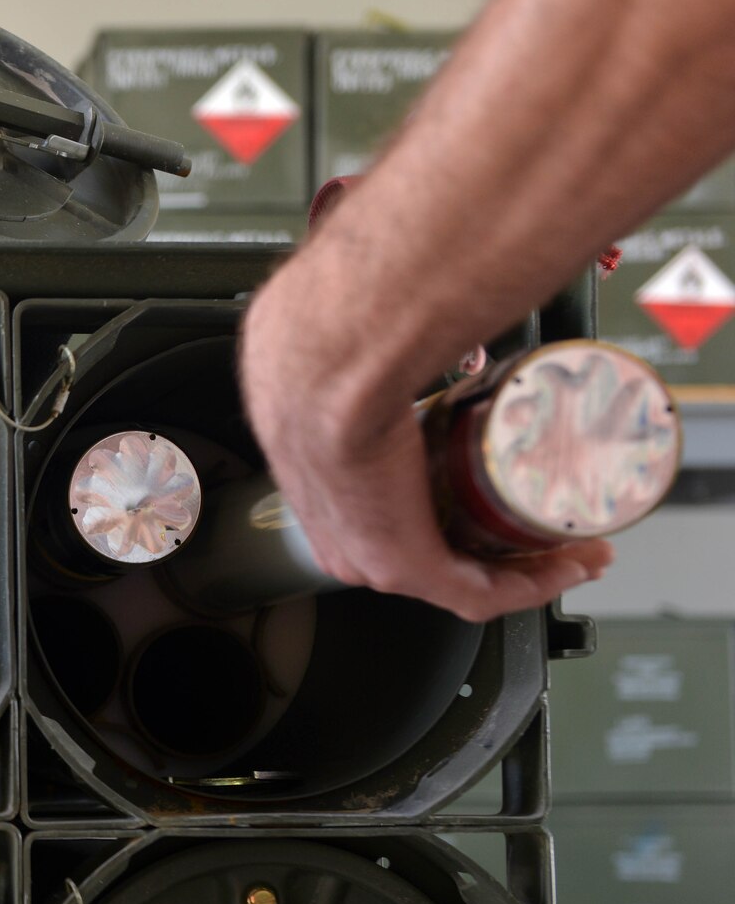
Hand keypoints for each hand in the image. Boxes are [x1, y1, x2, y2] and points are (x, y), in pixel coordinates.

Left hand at [240, 267, 611, 622]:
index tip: (501, 497)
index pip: (398, 515)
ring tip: (577, 545)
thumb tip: (426, 308)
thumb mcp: (358, 354)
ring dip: (529, 565)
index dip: (458, 511)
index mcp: (326, 482)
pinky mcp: (403, 566)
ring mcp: (370, 553)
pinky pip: (478, 595)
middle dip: (506, 544)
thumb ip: (388, 342)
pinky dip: (531, 583)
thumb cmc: (328, 342)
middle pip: (435, 554)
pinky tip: (566, 564)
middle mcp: (341, 529)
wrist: (325, 361)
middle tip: (558, 527)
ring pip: (461, 578)